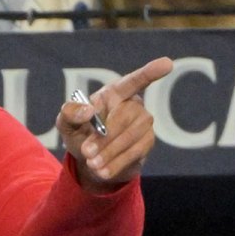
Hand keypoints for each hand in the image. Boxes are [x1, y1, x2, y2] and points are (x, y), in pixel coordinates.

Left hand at [57, 57, 173, 191]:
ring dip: (110, 151)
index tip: (168, 63)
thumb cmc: (80, 133)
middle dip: (105, 136)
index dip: (150, 72)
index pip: (134, 81)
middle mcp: (133, 104)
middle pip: (126, 115)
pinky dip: (117, 162)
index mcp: (113, 93)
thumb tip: (88, 110)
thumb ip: (70, 113)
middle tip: (86, 152)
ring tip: (92, 164)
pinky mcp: (147, 142)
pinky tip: (102, 171)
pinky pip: (136, 152)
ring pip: (132, 135)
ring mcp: (143, 123)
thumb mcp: (66, 123)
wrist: (91, 160)